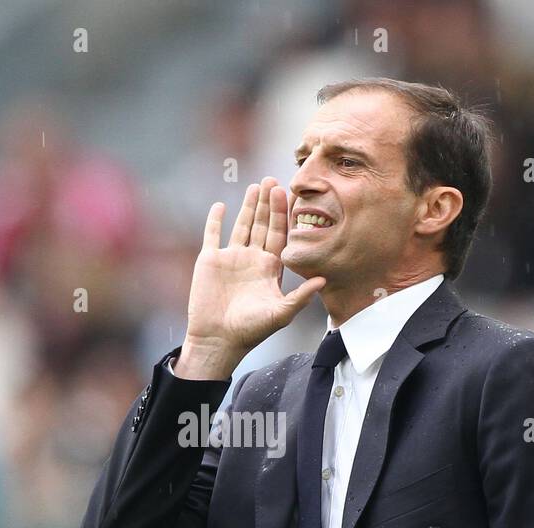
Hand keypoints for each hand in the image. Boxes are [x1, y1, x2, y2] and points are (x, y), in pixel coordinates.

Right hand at [175, 177, 325, 378]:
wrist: (218, 340)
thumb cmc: (251, 330)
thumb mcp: (280, 313)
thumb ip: (300, 296)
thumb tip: (324, 279)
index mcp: (270, 268)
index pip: (279, 235)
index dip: (283, 215)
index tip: (289, 194)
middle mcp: (252, 259)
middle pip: (262, 225)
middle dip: (268, 204)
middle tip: (273, 181)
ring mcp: (230, 258)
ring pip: (241, 226)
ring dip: (248, 206)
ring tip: (255, 186)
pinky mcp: (210, 261)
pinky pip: (212, 235)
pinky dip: (215, 220)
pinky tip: (221, 206)